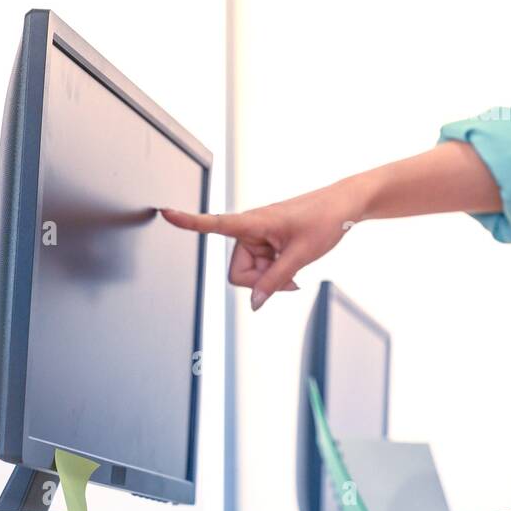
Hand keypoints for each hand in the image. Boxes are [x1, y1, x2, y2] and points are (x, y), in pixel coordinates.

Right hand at [161, 178, 367, 310]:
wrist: (344, 206)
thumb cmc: (325, 220)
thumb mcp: (300, 255)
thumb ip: (275, 281)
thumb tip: (254, 303)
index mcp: (253, 222)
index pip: (214, 223)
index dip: (189, 221)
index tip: (165, 212)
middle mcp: (250, 228)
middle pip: (238, 271)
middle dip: (260, 281)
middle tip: (289, 277)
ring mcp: (259, 236)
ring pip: (250, 273)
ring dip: (270, 277)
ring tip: (295, 267)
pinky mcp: (267, 241)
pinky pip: (261, 267)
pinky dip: (275, 273)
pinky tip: (293, 268)